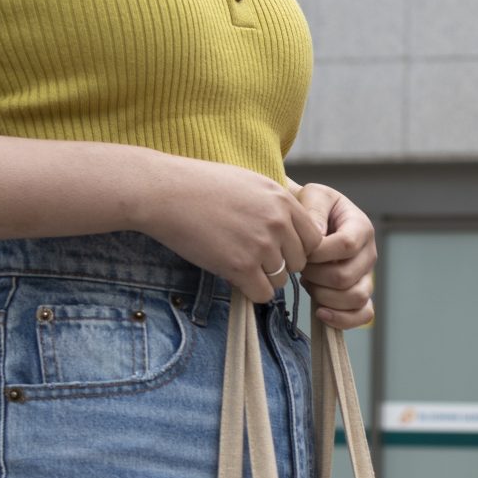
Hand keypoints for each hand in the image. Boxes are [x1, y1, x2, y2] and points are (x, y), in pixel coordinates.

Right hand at [134, 155, 321, 299]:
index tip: (277, 247)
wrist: (163, 192)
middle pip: (299, 262)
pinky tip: (234, 278)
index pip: (314, 239)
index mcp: (283, 200)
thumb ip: (276, 204)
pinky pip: (262, 294)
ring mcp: (260, 245)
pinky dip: (251, 292)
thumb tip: (292, 229)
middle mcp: (278, 223)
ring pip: (281, 280)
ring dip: (263, 278)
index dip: (296, 247)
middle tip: (253, 258)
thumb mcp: (250, 182)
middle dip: (281, 264)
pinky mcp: (240, 266)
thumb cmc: (200, 185)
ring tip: (238, 262)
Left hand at [294, 182, 376, 329]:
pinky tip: (320, 312)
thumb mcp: (312, 195)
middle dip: (316, 276)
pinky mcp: (361, 294)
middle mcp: (369, 254)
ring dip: (324, 296)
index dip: (320, 253)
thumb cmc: (312, 207)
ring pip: (355, 298)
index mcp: (361, 227)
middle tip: (301, 267)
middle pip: (347, 276)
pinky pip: (363, 315)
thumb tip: (318, 236)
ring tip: (309, 282)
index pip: (346, 245)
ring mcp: (367, 277)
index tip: (301, 250)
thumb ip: (314, 209)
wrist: (312, 220)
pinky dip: (343, 319)